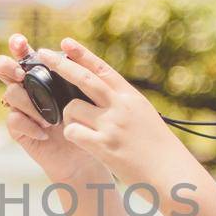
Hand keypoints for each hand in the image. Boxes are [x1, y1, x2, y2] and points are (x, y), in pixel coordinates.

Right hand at [0, 33, 105, 183]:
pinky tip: (44, 132)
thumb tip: (68, 56)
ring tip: (50, 119)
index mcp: (42, 74)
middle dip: (6, 66)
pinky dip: (30, 125)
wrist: (84, 154)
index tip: (21, 43)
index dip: (18, 45)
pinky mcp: (18, 129)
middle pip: (2, 67)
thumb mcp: (86, 95)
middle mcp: (26, 87)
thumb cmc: (88, 120)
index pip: (23, 53)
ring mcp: (20, 108)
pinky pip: (13, 119)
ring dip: (30, 104)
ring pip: (11, 93)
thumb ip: (76, 76)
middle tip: (21, 74)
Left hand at [32, 36, 194, 188]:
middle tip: (44, 54)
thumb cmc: (159, 148)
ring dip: (68, 117)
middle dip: (61, 65)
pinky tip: (83, 143)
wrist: (171, 172)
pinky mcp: (103, 146)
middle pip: (84, 79)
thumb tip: (107, 91)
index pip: (102, 69)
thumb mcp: (144, 116)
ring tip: (82, 129)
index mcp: (131, 97)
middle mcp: (120, 106)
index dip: (82, 54)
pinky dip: (72, 135)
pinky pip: (73, 132)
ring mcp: (111, 125)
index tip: (66, 43)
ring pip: (71, 109)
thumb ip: (124, 103)